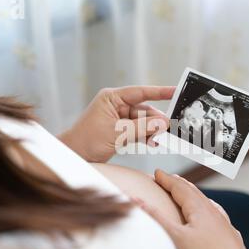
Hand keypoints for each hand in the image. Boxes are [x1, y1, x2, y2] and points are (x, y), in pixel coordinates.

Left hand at [60, 86, 174, 162]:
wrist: (73, 157)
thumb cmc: (87, 141)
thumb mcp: (117, 134)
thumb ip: (142, 128)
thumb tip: (163, 123)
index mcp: (112, 98)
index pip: (140, 92)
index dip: (159, 92)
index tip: (176, 91)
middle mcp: (116, 105)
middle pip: (144, 109)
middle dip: (156, 120)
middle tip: (168, 128)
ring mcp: (118, 118)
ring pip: (143, 121)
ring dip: (151, 131)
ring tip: (159, 139)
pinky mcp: (120, 130)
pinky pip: (138, 130)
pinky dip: (146, 136)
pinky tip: (152, 142)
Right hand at [138, 170, 248, 248]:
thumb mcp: (174, 238)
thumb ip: (155, 218)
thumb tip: (135, 199)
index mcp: (200, 209)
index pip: (180, 188)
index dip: (166, 179)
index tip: (157, 172)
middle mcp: (214, 214)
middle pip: (195, 193)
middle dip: (180, 184)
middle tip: (170, 178)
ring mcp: (225, 227)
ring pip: (209, 205)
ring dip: (196, 196)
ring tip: (191, 192)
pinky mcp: (231, 240)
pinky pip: (220, 219)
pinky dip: (212, 212)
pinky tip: (216, 216)